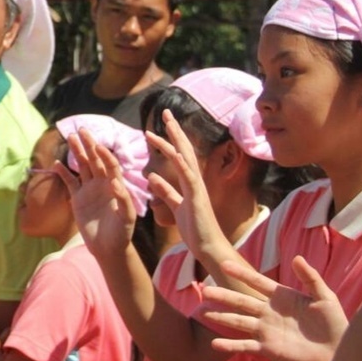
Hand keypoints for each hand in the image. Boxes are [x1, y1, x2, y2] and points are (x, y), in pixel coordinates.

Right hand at [61, 129, 136, 257]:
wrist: (108, 248)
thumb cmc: (121, 233)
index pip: (110, 165)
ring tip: (70, 137)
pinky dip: (63, 173)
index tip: (98, 146)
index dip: (104, 155)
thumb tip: (115, 183)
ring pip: (82, 167)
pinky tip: (55, 163)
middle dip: (89, 145)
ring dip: (77, 152)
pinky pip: (69, 182)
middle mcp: (102, 184)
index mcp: (116, 186)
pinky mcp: (78, 199)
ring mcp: (89, 190)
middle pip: (95, 160)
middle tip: (82, 129)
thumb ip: (123, 200)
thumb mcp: (126, 218)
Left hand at [144, 112, 223, 257]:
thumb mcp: (176, 206)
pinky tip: (174, 152)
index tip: (160, 123)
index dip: (170, 138)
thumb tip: (152, 176)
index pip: (179, 155)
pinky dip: (182, 164)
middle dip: (175, 130)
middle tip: (165, 111)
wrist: (208, 249)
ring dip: (176, 141)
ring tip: (166, 124)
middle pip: (185, 150)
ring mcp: (198, 188)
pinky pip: (189, 178)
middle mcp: (195, 181)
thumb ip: (166, 191)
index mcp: (189, 182)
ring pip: (186, 158)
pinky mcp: (198, 199)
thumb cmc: (195, 230)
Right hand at [200, 256, 346, 360]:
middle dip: (223, 295)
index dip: (241, 273)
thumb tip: (296, 257)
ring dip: (221, 318)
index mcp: (281, 297)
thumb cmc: (334, 323)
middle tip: (205, 289)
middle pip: (241, 301)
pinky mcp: (269, 348)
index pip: (256, 282)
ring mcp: (266, 330)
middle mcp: (269, 312)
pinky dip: (230, 345)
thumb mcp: (325, 296)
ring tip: (203, 313)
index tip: (224, 264)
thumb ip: (311, 277)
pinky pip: (246, 346)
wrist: (338, 351)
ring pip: (239, 322)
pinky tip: (215, 344)